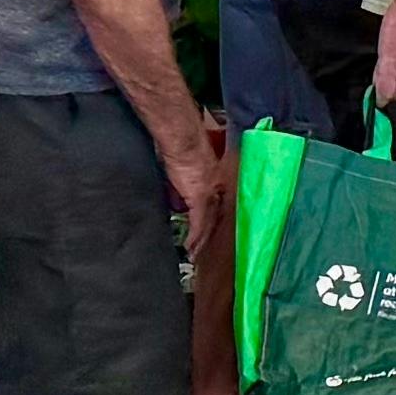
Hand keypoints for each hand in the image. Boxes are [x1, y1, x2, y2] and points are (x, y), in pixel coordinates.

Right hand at [159, 126, 223, 253]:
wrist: (184, 141)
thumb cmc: (183, 152)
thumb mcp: (183, 175)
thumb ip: (183, 190)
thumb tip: (177, 203)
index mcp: (215, 184)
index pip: (216, 209)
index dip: (212, 224)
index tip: (207, 236)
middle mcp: (218, 190)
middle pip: (216, 218)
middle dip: (209, 236)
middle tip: (202, 251)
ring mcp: (211, 194)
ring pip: (209, 223)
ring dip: (201, 240)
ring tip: (195, 253)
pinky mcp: (201, 197)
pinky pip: (200, 222)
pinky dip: (195, 236)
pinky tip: (191, 247)